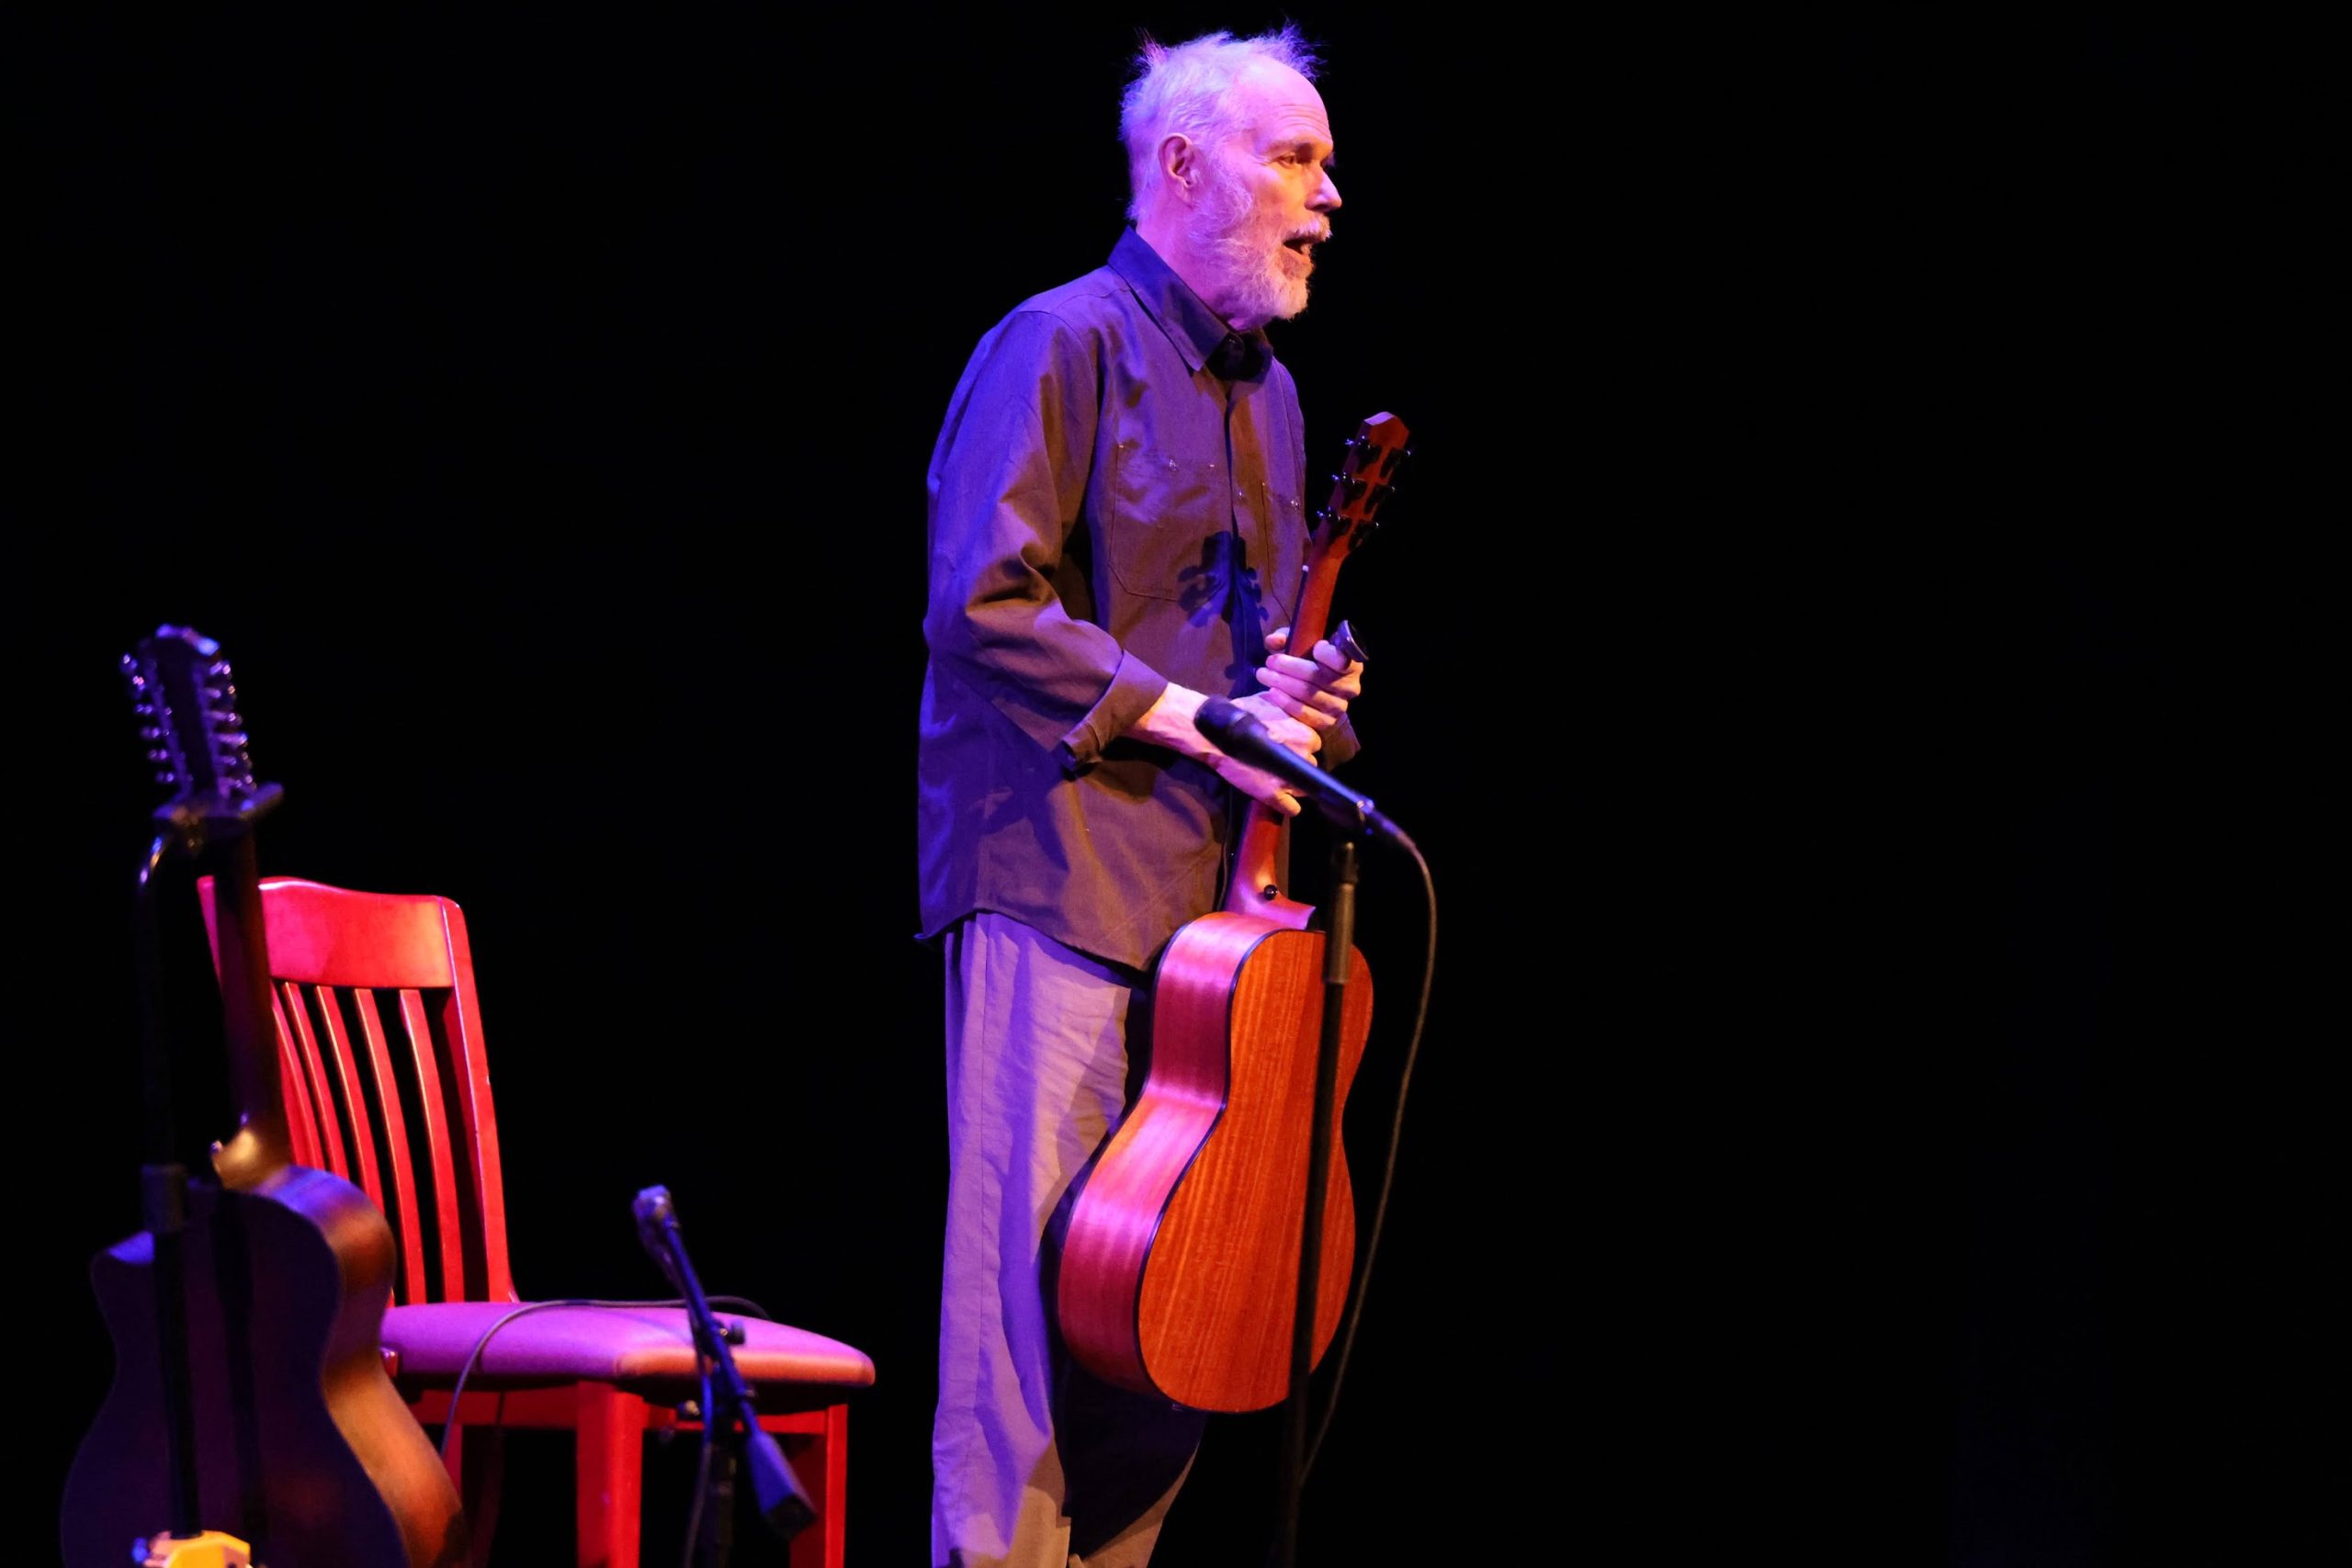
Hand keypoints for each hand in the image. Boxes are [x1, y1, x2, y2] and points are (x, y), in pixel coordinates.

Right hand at [1212, 690, 1318, 815]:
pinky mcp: (1274, 795)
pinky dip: (1286, 805)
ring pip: (1303, 788)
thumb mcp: (1272, 703)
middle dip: (1296, 765)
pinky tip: (1275, 797)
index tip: (1287, 746)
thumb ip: (1288, 712)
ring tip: (1274, 778)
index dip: (1299, 746)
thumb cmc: (1242, 714)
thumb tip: (1295, 715)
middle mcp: (1303, 757)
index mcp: (1306, 735)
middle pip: (1309, 766)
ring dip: (1292, 784)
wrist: (1217, 734)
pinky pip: (1293, 809)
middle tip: (1278, 761)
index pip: (1313, 746)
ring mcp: (1290, 778)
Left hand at [1253, 626, 1363, 732]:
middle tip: (1270, 662)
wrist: (1317, 693)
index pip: (1342, 659)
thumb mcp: (1303, 645)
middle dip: (1289, 667)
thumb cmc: (1310, 663)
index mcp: (1350, 665)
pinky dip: (1286, 702)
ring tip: (1264, 675)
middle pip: (1318, 675)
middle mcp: (1349, 687)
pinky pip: (1305, 714)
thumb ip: (1290, 638)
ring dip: (1283, 683)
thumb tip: (1273, 641)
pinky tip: (1273, 693)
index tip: (1313, 647)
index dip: (1327, 653)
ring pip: (1309, 694)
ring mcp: (1339, 707)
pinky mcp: (1327, 723)